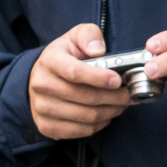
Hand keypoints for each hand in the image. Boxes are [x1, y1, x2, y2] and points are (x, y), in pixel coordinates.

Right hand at [27, 25, 131, 140]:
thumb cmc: (63, 58)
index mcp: (49, 61)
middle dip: (113, 97)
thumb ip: (88, 35)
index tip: (118, 80)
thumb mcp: (74, 38)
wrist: (38, 79)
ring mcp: (42, 108)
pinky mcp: (46, 127)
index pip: (75, 72)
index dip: (99, 78)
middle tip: (128, 95)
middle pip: (85, 97)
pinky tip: (106, 114)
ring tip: (121, 104)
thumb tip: (98, 50)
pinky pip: (81, 131)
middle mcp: (41, 86)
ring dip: (110, 112)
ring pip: (86, 116)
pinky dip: (100, 124)